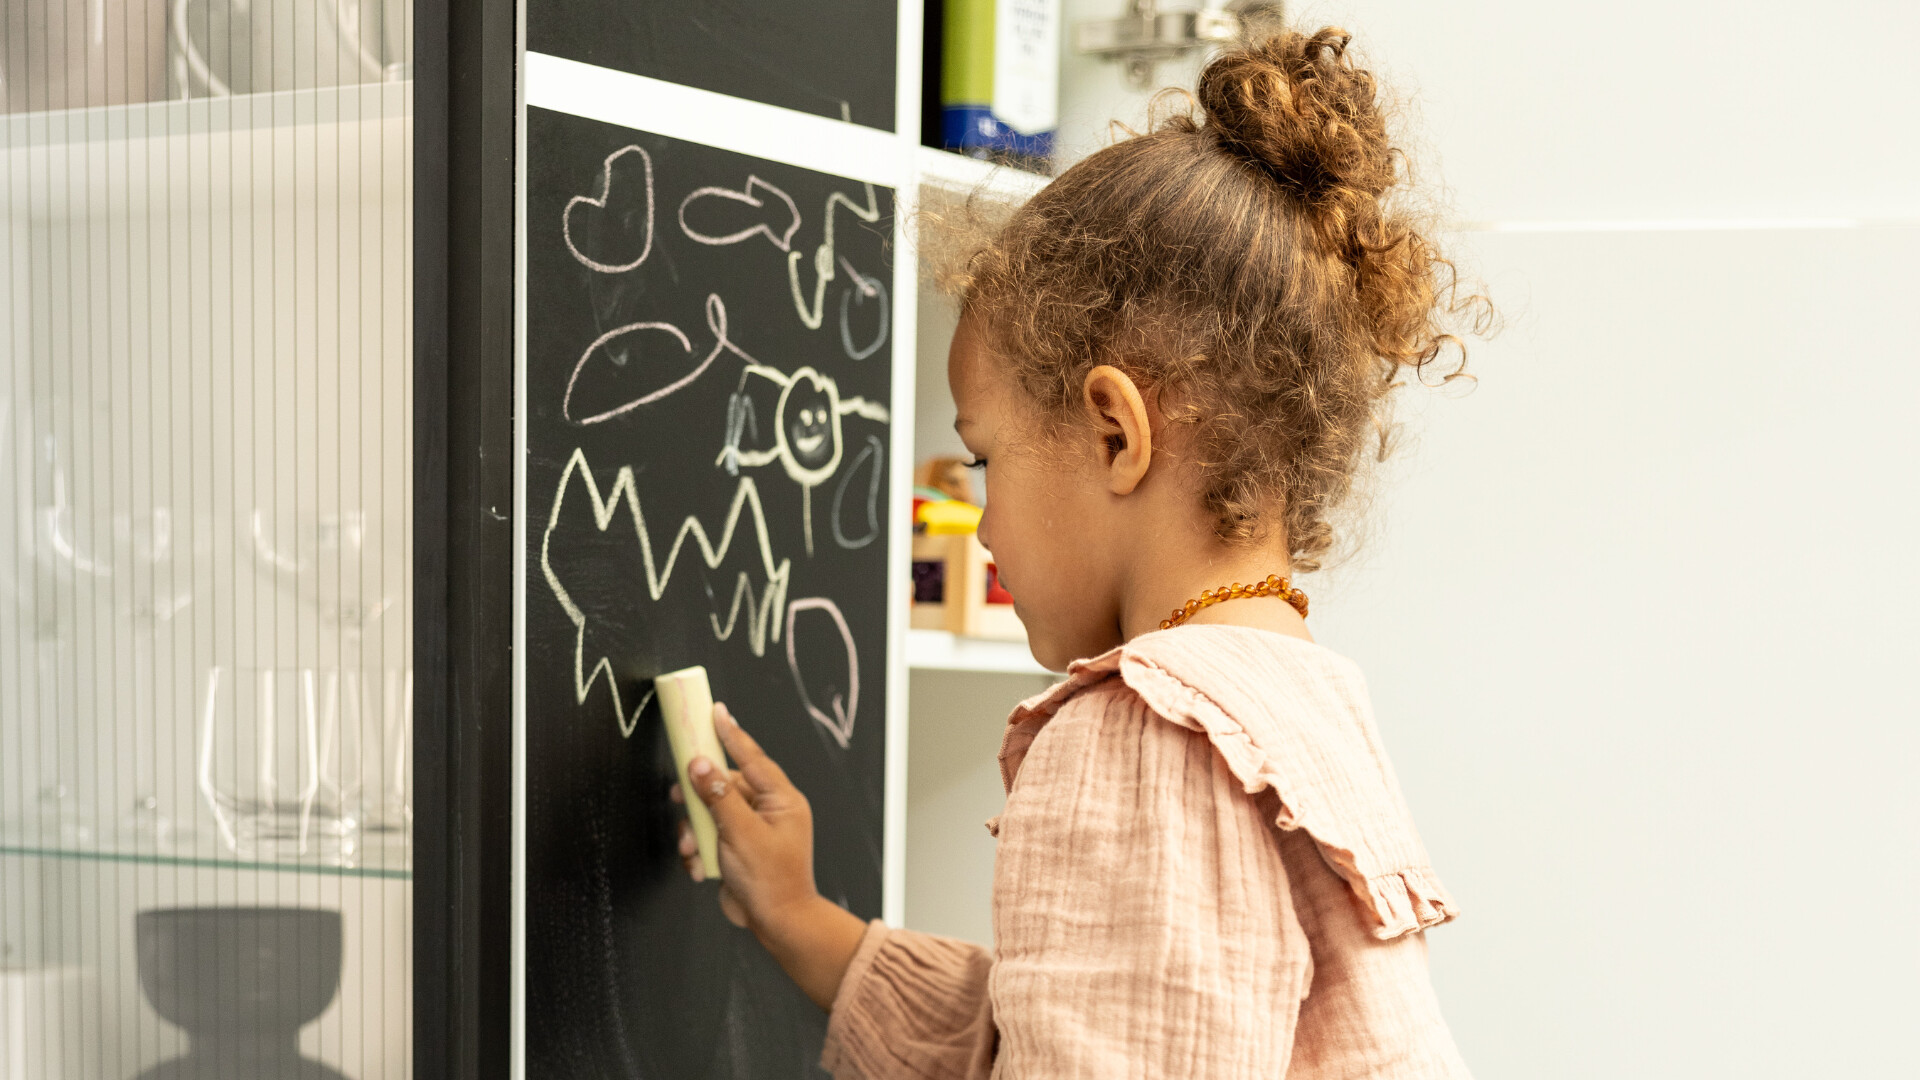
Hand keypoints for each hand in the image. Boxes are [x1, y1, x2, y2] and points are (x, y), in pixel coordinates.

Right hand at [670, 703, 818, 931]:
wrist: (775, 922)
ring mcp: (751, 829)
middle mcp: (768, 810)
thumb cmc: (771, 880)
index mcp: (781, 800)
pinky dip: (699, 850)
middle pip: (724, 785)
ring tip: (693, 849)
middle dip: (699, 799)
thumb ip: (718, 796)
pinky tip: (700, 866)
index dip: (731, 734)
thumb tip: (701, 765)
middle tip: (679, 796)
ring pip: (711, 813)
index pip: (752, 757)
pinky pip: (709, 836)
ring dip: (696, 831)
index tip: (715, 712)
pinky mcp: (736, 848)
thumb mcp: (741, 833)